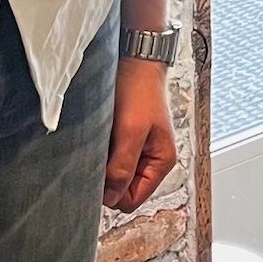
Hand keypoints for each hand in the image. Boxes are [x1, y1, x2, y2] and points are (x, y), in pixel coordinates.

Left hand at [104, 58, 177, 212]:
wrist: (135, 61)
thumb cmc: (138, 91)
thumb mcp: (131, 131)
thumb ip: (123, 167)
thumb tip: (111, 199)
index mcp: (162, 162)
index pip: (132, 201)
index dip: (113, 192)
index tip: (100, 172)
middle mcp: (153, 161)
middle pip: (123, 190)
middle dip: (108, 177)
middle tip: (100, 153)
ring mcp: (140, 151)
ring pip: (115, 176)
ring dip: (105, 164)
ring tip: (104, 141)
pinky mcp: (127, 141)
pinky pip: (112, 160)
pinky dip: (104, 152)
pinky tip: (103, 136)